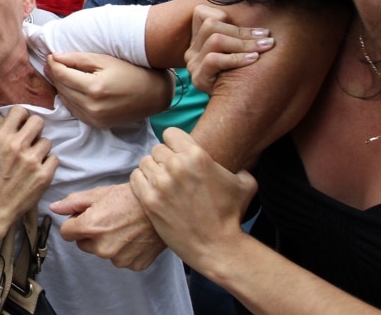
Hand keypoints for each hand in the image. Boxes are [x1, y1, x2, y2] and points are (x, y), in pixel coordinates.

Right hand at [0, 106, 57, 231]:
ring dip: (42, 151)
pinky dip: (48, 165)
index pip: (20, 110)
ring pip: (47, 142)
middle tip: (31, 141)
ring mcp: (32, 160)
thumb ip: (8, 134)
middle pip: (38, 121)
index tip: (23, 126)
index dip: (23, 118)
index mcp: (1, 137)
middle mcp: (17, 146)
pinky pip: (55, 159)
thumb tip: (24, 121)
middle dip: (36, 130)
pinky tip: (38, 172)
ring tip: (32, 162)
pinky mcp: (44, 174)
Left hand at [44, 51, 161, 126]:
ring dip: (61, 87)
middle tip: (52, 63)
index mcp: (94, 88)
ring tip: (61, 74)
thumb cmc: (131, 72)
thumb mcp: (105, 60)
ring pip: (65, 101)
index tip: (50, 56)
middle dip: (55, 75)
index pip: (62, 75)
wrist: (153, 94)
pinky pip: (74, 111)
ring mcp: (94, 118)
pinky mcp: (96, 124)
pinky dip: (70, 99)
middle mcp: (92, 106)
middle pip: (61, 88)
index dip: (53, 64)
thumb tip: (54, 58)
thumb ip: (78, 59)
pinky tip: (72, 89)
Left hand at [50, 183, 165, 269]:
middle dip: (91, 234)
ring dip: (108, 243)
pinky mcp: (133, 265)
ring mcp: (119, 258)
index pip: (66, 233)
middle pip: (83, 244)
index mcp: (90, 227)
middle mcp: (102, 247)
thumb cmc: (131, 197)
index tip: (85, 217)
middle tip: (108, 219)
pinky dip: (124, 250)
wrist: (162, 206)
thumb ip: (74, 203)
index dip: (74, 223)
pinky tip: (133, 237)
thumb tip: (55, 209)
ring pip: (102, 252)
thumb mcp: (100, 194)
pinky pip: (121, 259)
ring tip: (123, 226)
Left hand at [130, 128, 256, 268]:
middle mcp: (177, 166)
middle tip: (173, 174)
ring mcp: (161, 183)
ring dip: (153, 170)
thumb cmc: (231, 215)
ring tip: (163, 183)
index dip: (175, 143)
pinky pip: (136, 177)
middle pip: (158, 149)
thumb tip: (238, 162)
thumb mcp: (245, 184)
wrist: (216, 246)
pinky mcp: (149, 200)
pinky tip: (153, 190)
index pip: (170, 134)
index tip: (178, 154)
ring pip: (145, 162)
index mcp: (197, 155)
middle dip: (165, 159)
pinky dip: (142, 182)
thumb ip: (240, 166)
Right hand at [185, 5, 274, 93]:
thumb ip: (236, 31)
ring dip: (244, 43)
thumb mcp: (236, 48)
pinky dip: (237, 58)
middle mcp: (192, 50)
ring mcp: (193, 64)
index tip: (254, 30)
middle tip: (267, 37)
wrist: (236, 108)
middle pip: (212, 26)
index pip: (202, 14)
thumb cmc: (242, 74)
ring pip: (215, 40)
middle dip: (243, 32)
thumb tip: (255, 4)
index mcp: (198, 39)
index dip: (226, 17)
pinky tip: (254, 60)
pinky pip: (215, 59)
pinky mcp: (199, 78)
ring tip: (264, 47)